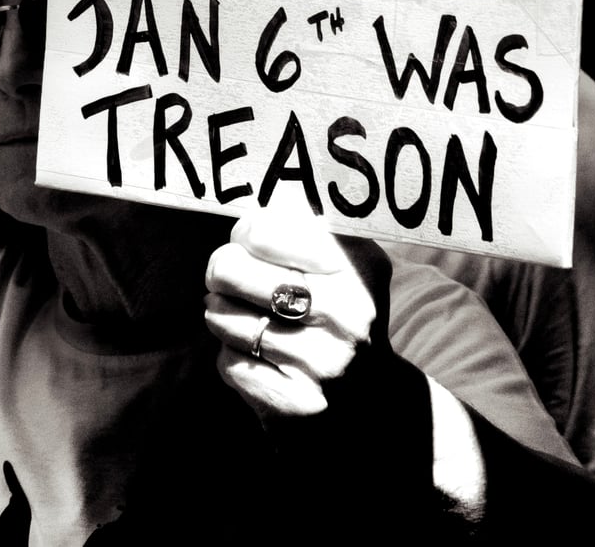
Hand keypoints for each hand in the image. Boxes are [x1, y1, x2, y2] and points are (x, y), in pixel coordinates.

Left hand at [204, 208, 375, 419]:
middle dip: (220, 268)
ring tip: (232, 309)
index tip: (246, 237)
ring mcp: (320, 364)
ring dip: (219, 311)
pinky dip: (229, 353)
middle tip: (223, 271)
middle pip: (231, 270)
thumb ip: (310, 224)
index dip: (244, 231)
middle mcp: (344, 315)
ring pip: (223, 317)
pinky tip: (251, 350)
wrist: (375, 403)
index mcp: (355, 269)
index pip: (263, 231)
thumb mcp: (349, 263)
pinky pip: (229, 363)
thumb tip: (270, 190)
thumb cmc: (346, 312)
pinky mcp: (294, 405)